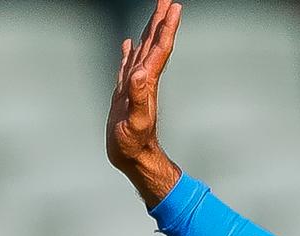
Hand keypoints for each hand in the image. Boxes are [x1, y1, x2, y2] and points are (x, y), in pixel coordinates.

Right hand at [106, 0, 182, 206]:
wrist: (132, 156)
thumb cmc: (133, 142)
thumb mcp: (135, 120)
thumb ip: (138, 97)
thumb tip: (139, 74)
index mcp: (148, 81)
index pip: (160, 48)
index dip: (167, 28)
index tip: (174, 7)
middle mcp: (144, 79)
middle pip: (155, 44)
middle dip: (161, 22)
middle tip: (168, 1)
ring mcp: (135, 84)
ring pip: (144, 50)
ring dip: (150, 31)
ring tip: (156, 13)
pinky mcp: (125, 91)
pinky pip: (128, 64)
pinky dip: (130, 51)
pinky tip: (129, 42)